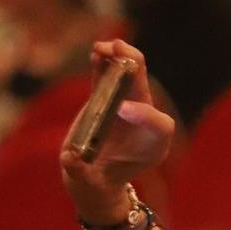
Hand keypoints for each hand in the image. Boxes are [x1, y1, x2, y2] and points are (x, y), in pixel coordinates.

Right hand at [58, 39, 177, 224]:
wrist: (94, 180)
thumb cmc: (96, 183)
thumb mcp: (88, 182)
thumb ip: (81, 171)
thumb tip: (71, 159)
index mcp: (149, 147)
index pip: (159, 124)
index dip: (144, 113)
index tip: (123, 109)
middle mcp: (142, 125)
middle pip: (144, 91)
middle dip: (135, 69)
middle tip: (121, 51)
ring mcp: (126, 110)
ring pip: (127, 79)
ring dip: (117, 59)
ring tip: (103, 47)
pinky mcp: (107, 102)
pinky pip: (108, 80)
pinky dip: (104, 65)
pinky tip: (97, 52)